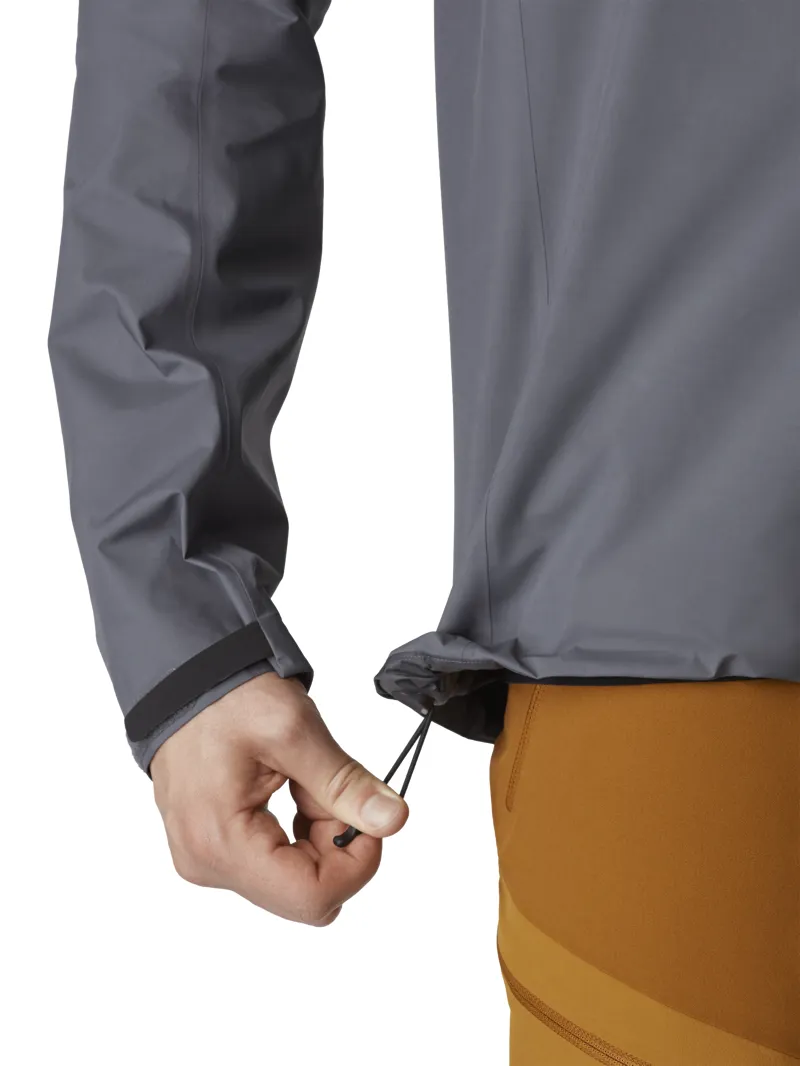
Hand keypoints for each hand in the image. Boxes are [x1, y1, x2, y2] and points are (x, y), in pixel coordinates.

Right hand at [150, 672, 408, 924]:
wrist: (184, 680)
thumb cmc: (227, 697)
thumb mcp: (295, 731)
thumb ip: (345, 783)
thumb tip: (392, 820)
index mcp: (222, 842)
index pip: (313, 897)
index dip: (356, 862)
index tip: (366, 815)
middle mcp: (208, 865)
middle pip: (305, 891)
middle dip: (334, 841)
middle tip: (326, 786)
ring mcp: (207, 861)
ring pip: (294, 879)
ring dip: (316, 833)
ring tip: (302, 779)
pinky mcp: (213, 851)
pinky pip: (274, 864)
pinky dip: (297, 832)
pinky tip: (290, 790)